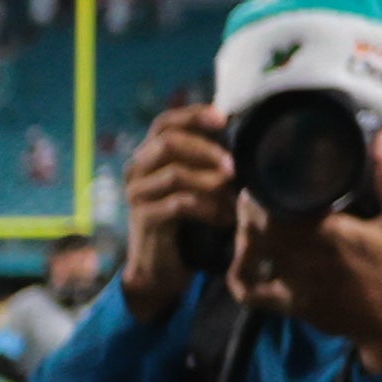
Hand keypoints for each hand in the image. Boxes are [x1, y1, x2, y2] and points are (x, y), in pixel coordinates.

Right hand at [116, 102, 233, 319]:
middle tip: (234, 166)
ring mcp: (137, 194)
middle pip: (167, 142)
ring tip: (234, 194)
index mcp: (148, 155)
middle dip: (206, 149)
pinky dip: (208, 209)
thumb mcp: (196, 185)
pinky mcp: (143, 218)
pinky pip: (179, 205)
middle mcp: (136, 170)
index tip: (224, 119)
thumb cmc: (185, 221)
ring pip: (174, 173)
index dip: (193, 115)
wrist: (160, 267)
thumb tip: (246, 136)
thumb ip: (209, 162)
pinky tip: (225, 218)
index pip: (164, 122)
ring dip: (211, 182)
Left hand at [237, 128, 381, 371]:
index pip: (276, 206)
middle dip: (248, 210)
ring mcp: (293, 281)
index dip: (260, 191)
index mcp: (329, 232)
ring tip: (249, 221)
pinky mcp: (289, 303)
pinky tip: (242, 261)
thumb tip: (380, 138)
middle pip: (256, 227)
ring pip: (249, 254)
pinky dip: (240, 276)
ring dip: (242, 236)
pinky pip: (251, 292)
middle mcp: (304, 256)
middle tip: (252, 196)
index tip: (261, 177)